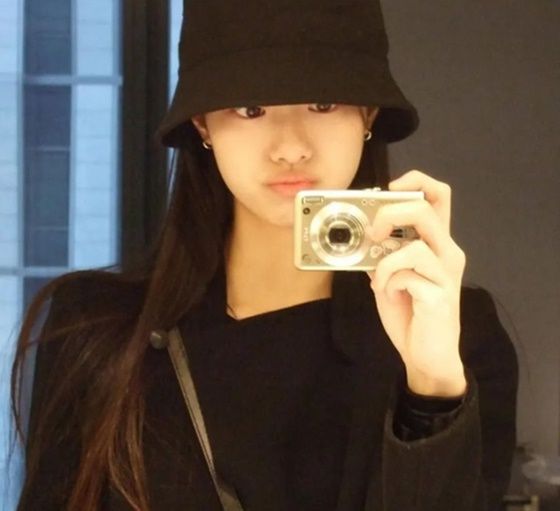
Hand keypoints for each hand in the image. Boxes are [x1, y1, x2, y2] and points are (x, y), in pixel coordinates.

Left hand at [366, 170, 466, 396]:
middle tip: (374, 232)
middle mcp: (447, 252)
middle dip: (390, 213)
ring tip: (379, 279)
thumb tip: (364, 237)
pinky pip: (406, 275)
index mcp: (436, 243)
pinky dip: (388, 282)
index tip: (389, 189)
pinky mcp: (439, 295)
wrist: (426, 355)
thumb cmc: (411, 314)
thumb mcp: (390, 278)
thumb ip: (383, 255)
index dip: (416, 181)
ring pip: (414, 245)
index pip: (438, 196)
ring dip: (385, 261)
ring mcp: (446, 273)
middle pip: (425, 208)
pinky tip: (389, 294)